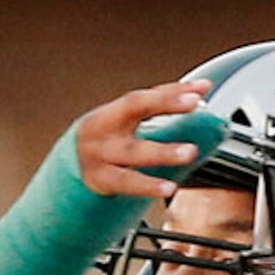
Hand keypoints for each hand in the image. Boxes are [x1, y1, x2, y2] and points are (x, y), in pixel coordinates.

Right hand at [74, 80, 213, 201]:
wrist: (70, 169)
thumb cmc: (109, 141)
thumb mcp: (129, 123)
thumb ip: (165, 105)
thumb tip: (204, 87)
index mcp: (112, 112)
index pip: (144, 96)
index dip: (170, 93)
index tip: (199, 90)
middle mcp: (103, 128)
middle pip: (133, 109)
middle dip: (165, 103)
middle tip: (194, 103)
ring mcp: (98, 154)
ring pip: (132, 152)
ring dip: (162, 152)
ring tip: (189, 152)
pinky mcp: (100, 180)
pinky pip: (126, 182)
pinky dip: (148, 185)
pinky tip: (168, 186)